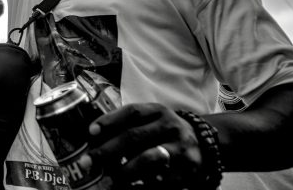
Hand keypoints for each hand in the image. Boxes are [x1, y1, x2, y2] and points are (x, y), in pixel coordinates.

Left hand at [85, 103, 201, 187]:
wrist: (203, 146)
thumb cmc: (163, 133)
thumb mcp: (149, 122)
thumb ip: (125, 126)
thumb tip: (93, 138)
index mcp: (158, 111)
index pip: (131, 112)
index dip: (109, 121)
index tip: (90, 132)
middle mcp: (170, 126)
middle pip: (134, 136)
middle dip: (107, 150)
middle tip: (89, 162)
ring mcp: (180, 149)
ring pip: (148, 159)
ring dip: (124, 171)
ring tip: (108, 180)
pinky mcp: (188, 171)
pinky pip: (161, 181)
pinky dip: (142, 187)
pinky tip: (128, 189)